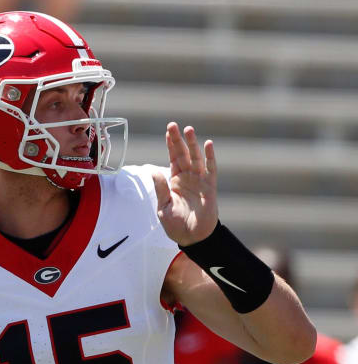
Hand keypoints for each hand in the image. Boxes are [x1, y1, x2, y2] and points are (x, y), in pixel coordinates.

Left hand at [152, 123, 217, 245]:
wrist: (193, 238)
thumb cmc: (176, 224)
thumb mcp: (163, 206)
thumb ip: (161, 188)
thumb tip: (153, 171)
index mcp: (174, 180)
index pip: (172, 158)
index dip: (170, 145)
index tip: (168, 131)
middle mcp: (187, 177)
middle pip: (183, 154)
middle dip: (178, 140)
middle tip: (173, 125)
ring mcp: (199, 181)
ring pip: (196, 158)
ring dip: (193, 144)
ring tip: (189, 130)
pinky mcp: (210, 187)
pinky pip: (211, 169)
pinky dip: (209, 157)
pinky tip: (208, 144)